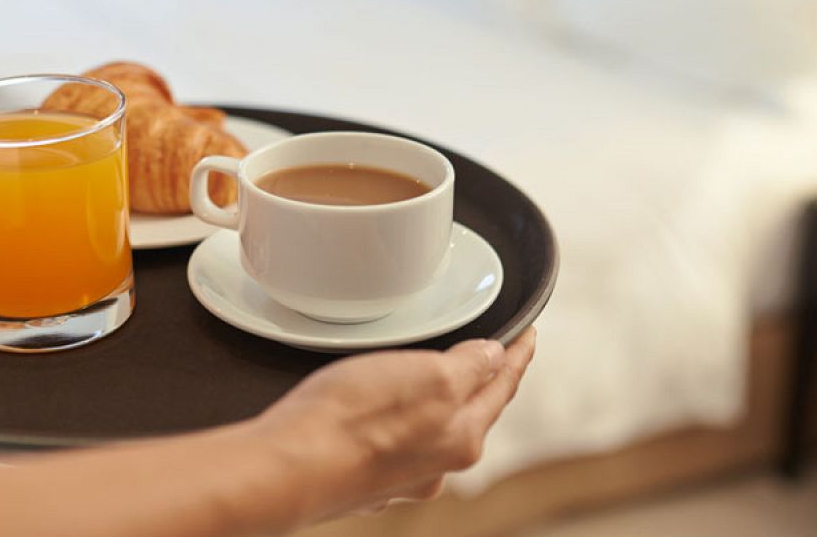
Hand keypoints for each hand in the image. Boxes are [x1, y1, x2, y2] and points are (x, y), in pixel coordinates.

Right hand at [258, 327, 535, 523]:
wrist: (288, 468)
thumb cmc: (353, 419)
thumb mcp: (429, 375)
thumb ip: (469, 367)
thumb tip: (494, 358)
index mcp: (462, 436)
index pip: (502, 386)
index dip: (517, 355)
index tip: (528, 335)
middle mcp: (438, 466)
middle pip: (470, 413)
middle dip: (480, 382)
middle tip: (488, 355)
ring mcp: (399, 478)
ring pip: (431, 432)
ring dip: (436, 405)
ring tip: (432, 381)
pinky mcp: (363, 480)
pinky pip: (393, 444)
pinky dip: (398, 423)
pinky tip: (382, 413)